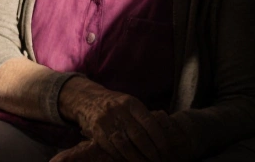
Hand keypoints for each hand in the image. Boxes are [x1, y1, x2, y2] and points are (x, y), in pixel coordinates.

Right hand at [59, 78, 185, 161]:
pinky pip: (112, 149)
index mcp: (131, 103)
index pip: (149, 123)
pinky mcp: (97, 132)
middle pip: (139, 136)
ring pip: (125, 145)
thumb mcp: (129, 104)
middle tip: (158, 161)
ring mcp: (106, 121)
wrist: (87, 99)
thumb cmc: (115, 105)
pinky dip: (123, 158)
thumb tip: (164, 133)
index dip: (160, 139)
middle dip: (151, 152)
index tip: (166, 151)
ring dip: (138, 159)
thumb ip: (143, 117)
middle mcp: (119, 110)